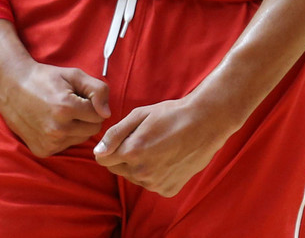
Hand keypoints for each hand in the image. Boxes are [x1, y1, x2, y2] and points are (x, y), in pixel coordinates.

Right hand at [0, 57, 110, 156]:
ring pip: (80, 139)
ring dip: (77, 127)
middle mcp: (57, 129)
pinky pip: (66, 146)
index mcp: (66, 108)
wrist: (12, 87)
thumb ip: (98, 90)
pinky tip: (53, 123)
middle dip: (88, 117)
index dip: (93, 104)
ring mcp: (48, 142)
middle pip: (92, 130)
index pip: (99, 116)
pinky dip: (65, 136)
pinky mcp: (42, 150)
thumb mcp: (75, 75)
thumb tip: (107, 113)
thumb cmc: (46, 79)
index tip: (81, 96)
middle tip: (73, 104)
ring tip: (62, 113)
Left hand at [93, 93, 234, 196]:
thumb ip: (115, 134)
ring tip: (160, 147)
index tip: (127, 137)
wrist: (206, 122)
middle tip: (146, 139)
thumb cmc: (172, 114)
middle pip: (118, 169)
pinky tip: (169, 158)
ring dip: (141, 165)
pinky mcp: (169, 189)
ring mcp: (156, 183)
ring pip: (135, 177)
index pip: (103, 159)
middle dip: (126, 156)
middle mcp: (141, 172)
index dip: (113, 147)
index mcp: (132, 152)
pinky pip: (153, 184)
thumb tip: (98, 152)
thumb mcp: (141, 114)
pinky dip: (157, 174)